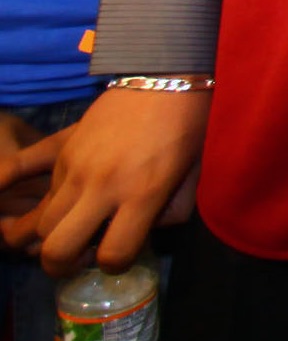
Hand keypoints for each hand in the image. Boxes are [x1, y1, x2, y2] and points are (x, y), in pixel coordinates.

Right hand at [2, 85, 206, 276]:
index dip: (116, 265)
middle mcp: (104, 186)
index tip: (120, 255)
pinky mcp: (64, 151)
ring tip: (70, 233)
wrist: (165, 74)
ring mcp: (77, 169)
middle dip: (62, 266)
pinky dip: (55, 205)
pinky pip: (46, 193)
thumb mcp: (193, 173)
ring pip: (40, 226)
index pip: (114, 256)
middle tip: (78, 257)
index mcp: (143, 194)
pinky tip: (74, 199)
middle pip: (58, 250)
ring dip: (50, 237)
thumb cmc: (191, 124)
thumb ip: (171, 211)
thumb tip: (145, 232)